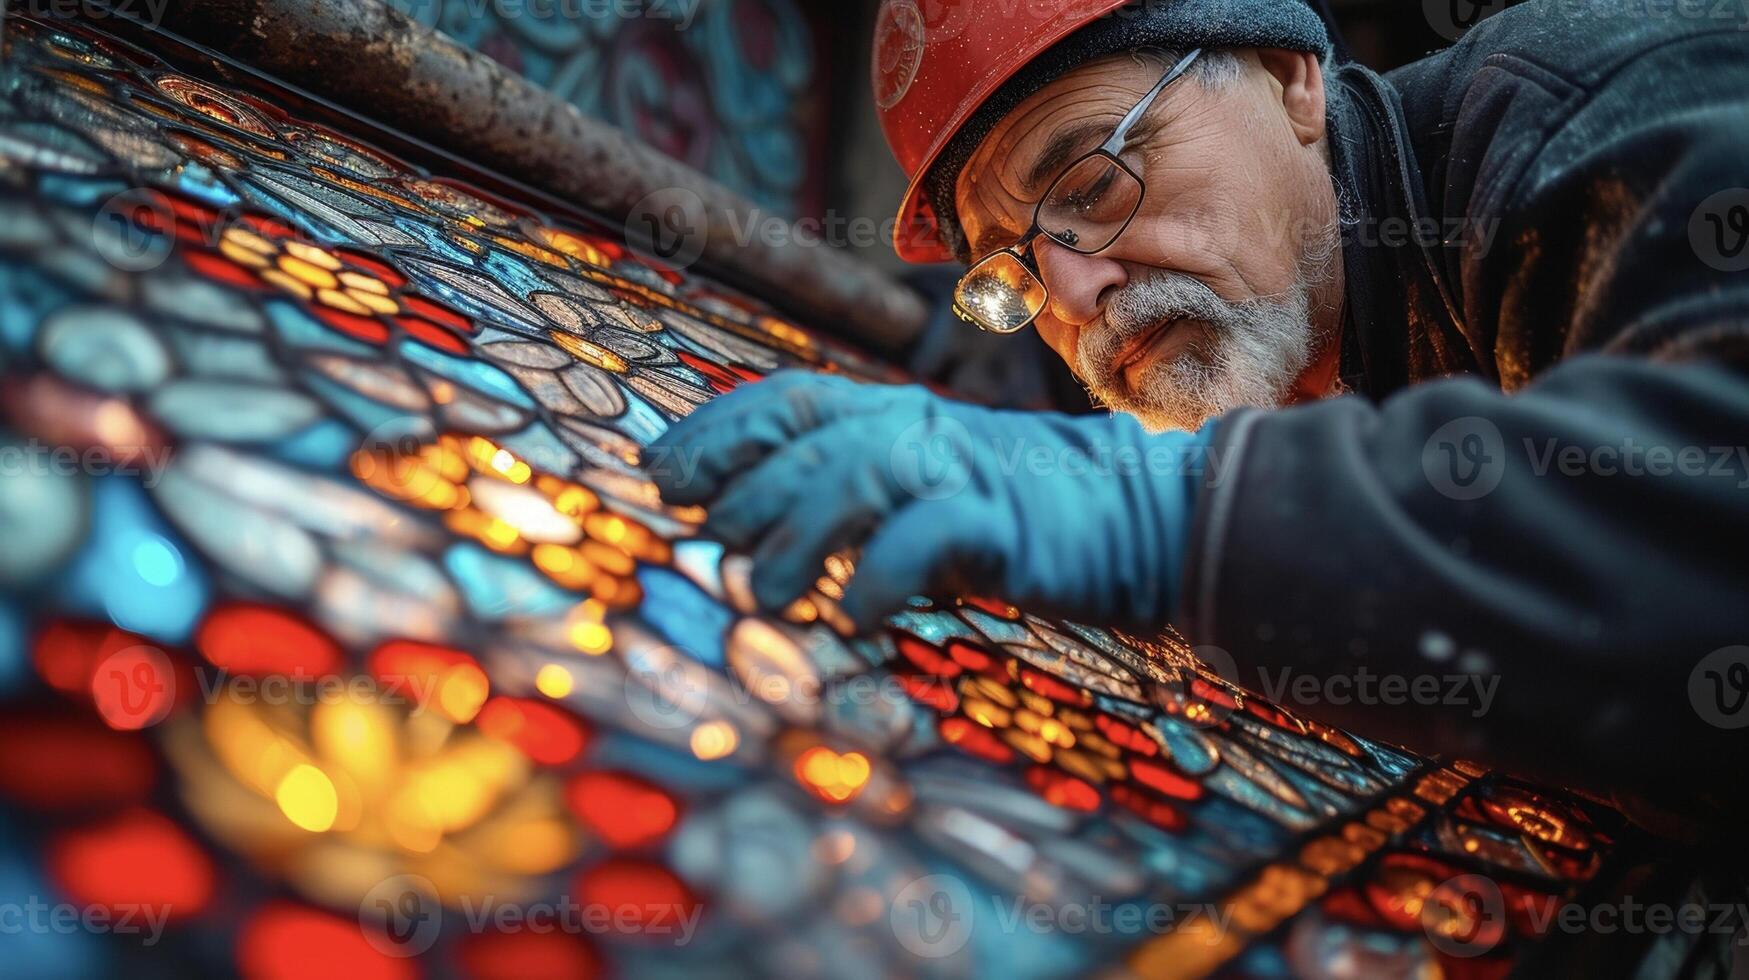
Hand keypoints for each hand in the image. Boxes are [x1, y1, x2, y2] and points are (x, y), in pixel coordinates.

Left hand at [646, 371, 1215, 630]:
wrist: (1138, 513)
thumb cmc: (1013, 511)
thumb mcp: (921, 491)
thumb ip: (848, 499)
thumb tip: (746, 537)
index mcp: (894, 412)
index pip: (787, 400)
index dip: (718, 431)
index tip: (662, 471)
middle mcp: (918, 428)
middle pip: (809, 440)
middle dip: (746, 491)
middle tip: (713, 542)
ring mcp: (961, 469)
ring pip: (857, 478)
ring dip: (800, 538)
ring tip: (772, 597)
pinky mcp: (1003, 520)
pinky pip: (927, 535)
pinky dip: (883, 576)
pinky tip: (856, 616)